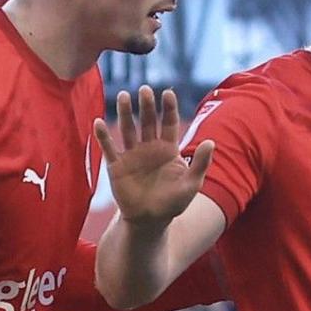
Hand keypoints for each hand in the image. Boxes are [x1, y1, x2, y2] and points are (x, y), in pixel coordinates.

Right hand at [95, 86, 213, 227]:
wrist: (149, 221)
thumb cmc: (172, 203)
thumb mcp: (191, 185)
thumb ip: (200, 163)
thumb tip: (211, 142)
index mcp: (168, 149)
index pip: (169, 123)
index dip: (168, 108)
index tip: (167, 94)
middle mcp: (149, 148)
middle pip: (148, 121)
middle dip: (146, 105)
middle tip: (145, 90)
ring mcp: (132, 155)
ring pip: (128, 129)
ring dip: (125, 113)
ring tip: (124, 96)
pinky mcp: (117, 166)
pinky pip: (109, 148)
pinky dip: (104, 136)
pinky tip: (99, 122)